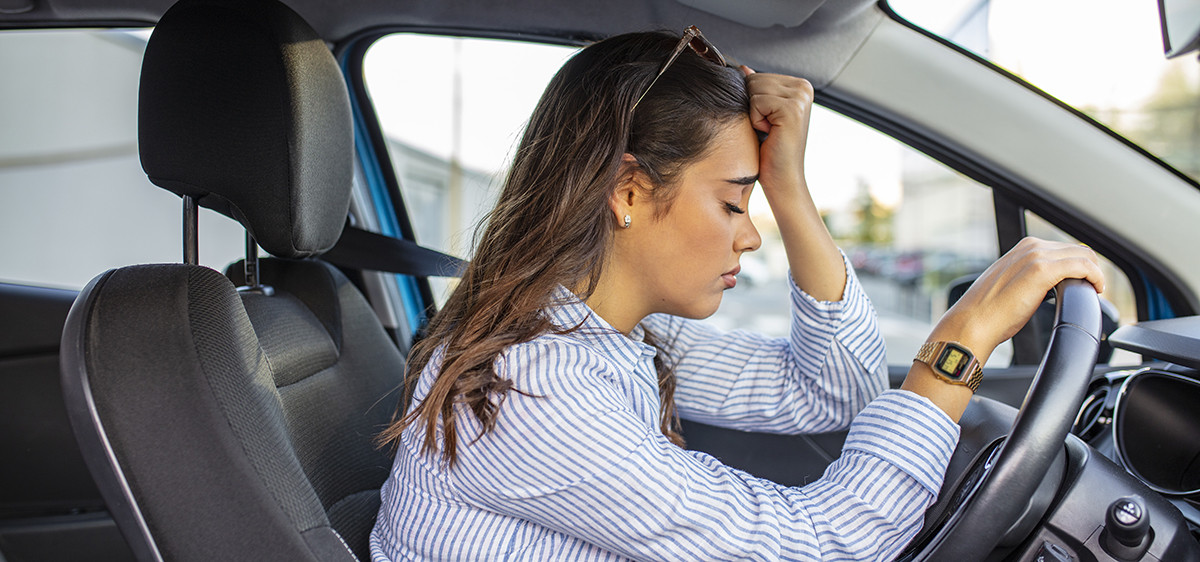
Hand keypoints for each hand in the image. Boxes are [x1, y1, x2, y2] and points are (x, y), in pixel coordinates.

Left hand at [741, 66, 812, 198]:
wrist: (782, 178)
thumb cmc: (770, 150)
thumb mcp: (761, 114)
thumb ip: (756, 89)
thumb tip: (743, 69)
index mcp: (799, 85)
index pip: (757, 77)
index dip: (753, 102)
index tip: (768, 122)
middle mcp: (803, 87)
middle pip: (754, 80)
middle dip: (752, 107)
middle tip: (768, 128)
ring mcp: (800, 96)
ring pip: (753, 89)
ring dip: (753, 114)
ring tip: (769, 130)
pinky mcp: (793, 108)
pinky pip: (756, 102)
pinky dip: (755, 120)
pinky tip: (770, 133)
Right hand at [904, 237, 1104, 421]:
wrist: (972, 323)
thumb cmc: (988, 313)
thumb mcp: (1011, 286)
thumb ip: (1029, 279)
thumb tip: (1045, 290)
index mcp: (1023, 248)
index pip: (1065, 249)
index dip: (1081, 265)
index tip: (1086, 282)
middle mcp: (1030, 247)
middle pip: (1078, 249)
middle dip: (1091, 268)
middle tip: (1094, 289)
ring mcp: (1036, 256)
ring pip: (1084, 255)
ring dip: (1095, 273)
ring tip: (1095, 291)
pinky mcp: (1042, 271)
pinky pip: (1083, 266)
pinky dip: (1095, 277)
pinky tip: (1096, 290)